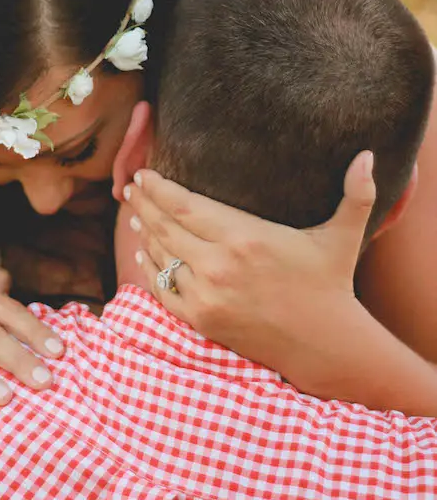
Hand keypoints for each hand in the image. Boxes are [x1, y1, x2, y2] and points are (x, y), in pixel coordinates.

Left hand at [125, 152, 375, 384]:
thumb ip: (356, 195)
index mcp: (244, 237)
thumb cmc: (329, 284)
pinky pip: (162, 289)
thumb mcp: (342, 237)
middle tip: (130, 186)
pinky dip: (149, 268)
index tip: (144, 173)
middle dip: (143, 203)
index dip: (158, 187)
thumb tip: (370, 155)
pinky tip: (143, 252)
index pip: (184, 205)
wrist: (323, 344)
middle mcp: (218, 265)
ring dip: (143, 232)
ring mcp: (206, 295)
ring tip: (134, 213)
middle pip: (164, 226)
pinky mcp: (201, 320)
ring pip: (160, 255)